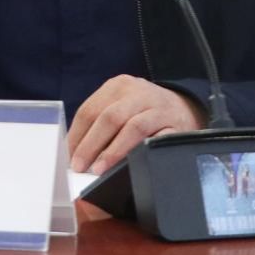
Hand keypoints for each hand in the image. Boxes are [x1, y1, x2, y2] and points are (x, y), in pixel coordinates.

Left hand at [67, 75, 205, 174]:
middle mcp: (138, 92)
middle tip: (80, 167)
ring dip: (113, 151)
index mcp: (119, 85)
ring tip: (99, 169)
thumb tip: (76, 153)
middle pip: (109, 117)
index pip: (90, 110)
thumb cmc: (143, 112)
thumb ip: (100, 123)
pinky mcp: (175, 125)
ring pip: (132, 127)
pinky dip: (140, 152)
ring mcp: (158, 108)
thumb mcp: (121, 106)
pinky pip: (157, 139)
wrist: (185, 108)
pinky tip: (130, 164)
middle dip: (90, 144)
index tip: (68, 156)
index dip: (77, 135)